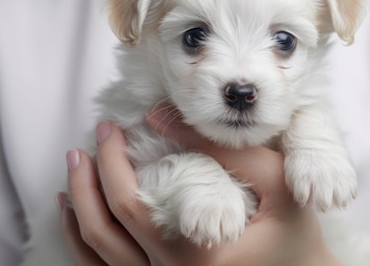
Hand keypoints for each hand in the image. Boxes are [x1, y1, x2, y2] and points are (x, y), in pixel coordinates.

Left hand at [58, 104, 340, 265]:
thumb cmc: (296, 233)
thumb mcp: (277, 182)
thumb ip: (225, 148)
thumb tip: (162, 117)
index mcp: (196, 250)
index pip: (129, 203)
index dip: (110, 161)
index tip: (110, 128)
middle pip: (103, 229)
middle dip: (87, 180)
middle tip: (87, 143)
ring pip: (98, 255)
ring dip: (78, 210)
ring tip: (74, 172)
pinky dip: (84, 244)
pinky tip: (77, 217)